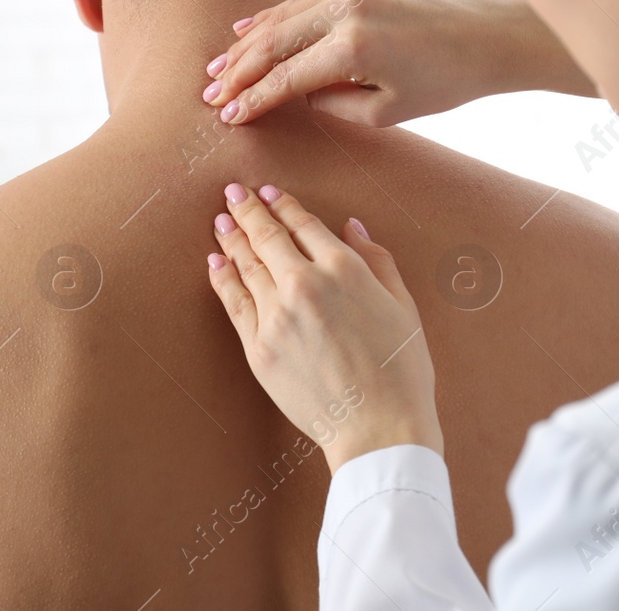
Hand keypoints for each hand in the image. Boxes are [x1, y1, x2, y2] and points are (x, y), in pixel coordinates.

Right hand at [202, 0, 593, 126]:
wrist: (493, 36)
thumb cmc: (447, 81)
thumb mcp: (385, 111)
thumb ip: (331, 104)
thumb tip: (296, 96)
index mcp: (351, 49)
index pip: (284, 77)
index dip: (252, 100)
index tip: (227, 117)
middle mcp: (345, 11)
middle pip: (271, 41)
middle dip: (236, 71)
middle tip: (210, 94)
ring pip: (281, 16)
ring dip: (246, 43)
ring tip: (219, 67)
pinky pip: (302, 0)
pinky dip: (272, 18)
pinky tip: (250, 32)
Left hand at [206, 182, 442, 472]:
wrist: (378, 428)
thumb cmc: (401, 370)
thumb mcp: (403, 306)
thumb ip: (376, 260)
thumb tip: (351, 226)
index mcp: (344, 270)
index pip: (303, 224)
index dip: (283, 204)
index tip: (268, 192)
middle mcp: (305, 285)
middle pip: (267, 236)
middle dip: (247, 210)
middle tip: (233, 192)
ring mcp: (277, 317)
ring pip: (246, 265)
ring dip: (232, 238)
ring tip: (221, 220)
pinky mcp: (259, 348)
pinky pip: (234, 303)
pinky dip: (223, 278)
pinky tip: (216, 262)